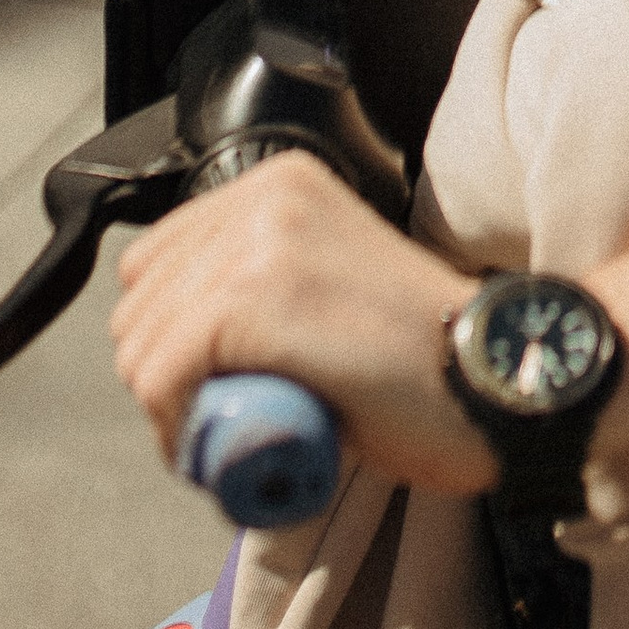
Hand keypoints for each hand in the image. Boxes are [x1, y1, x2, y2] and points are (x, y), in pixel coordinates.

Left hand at [111, 155, 496, 496]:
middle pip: (139, 305)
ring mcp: (261, 245)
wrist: (489, 385)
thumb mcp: (332, 280)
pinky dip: (177, 428)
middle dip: (164, 374)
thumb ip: (269, 278)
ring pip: (142, 346)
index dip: (168, 335)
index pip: (157, 260)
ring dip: (171, 407)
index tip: (207, 383)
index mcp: (282, 183)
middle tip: (221, 418)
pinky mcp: (258, 301)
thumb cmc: (422, 358)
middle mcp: (266, 198)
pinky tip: (223, 445)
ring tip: (231, 432)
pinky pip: (161, 378)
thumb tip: (193, 334)